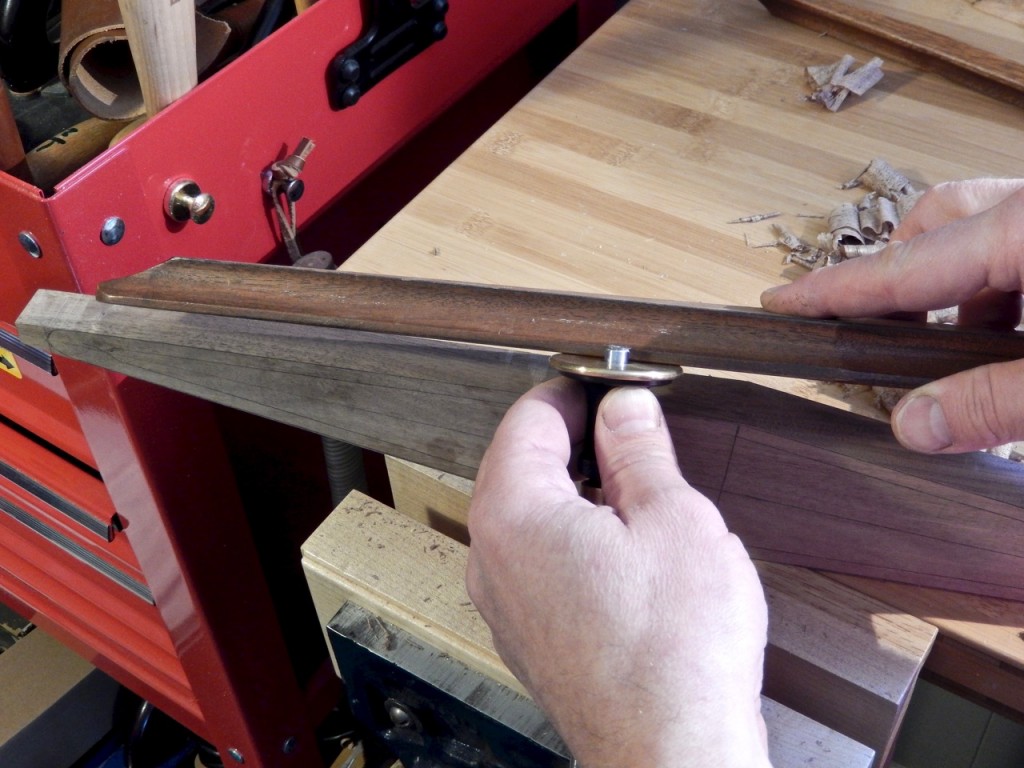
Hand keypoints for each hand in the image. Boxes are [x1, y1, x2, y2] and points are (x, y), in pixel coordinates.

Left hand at [466, 378, 769, 767]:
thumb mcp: (673, 519)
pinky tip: (628, 550)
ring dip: (579, 491)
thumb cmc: (675, 650)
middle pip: (522, 464)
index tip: (612, 385)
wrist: (669, 755)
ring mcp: (503, 600)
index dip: (575, 391)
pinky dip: (576, 537)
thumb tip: (625, 406)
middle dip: (577, 440)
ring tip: (642, 493)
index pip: (528, 418)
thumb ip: (640, 451)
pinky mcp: (527, 633)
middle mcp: (490, 555)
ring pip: (532, 514)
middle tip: (636, 434)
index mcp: (512, 512)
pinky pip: (540, 560)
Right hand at [761, 179, 1023, 453]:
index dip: (833, 289)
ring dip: (962, 292)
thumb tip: (916, 424)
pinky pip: (1020, 248)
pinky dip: (1004, 289)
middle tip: (884, 335)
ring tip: (968, 359)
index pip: (901, 264)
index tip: (782, 302)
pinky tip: (1015, 344)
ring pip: (985, 235)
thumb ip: (993, 403)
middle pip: (938, 223)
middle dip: (899, 277)